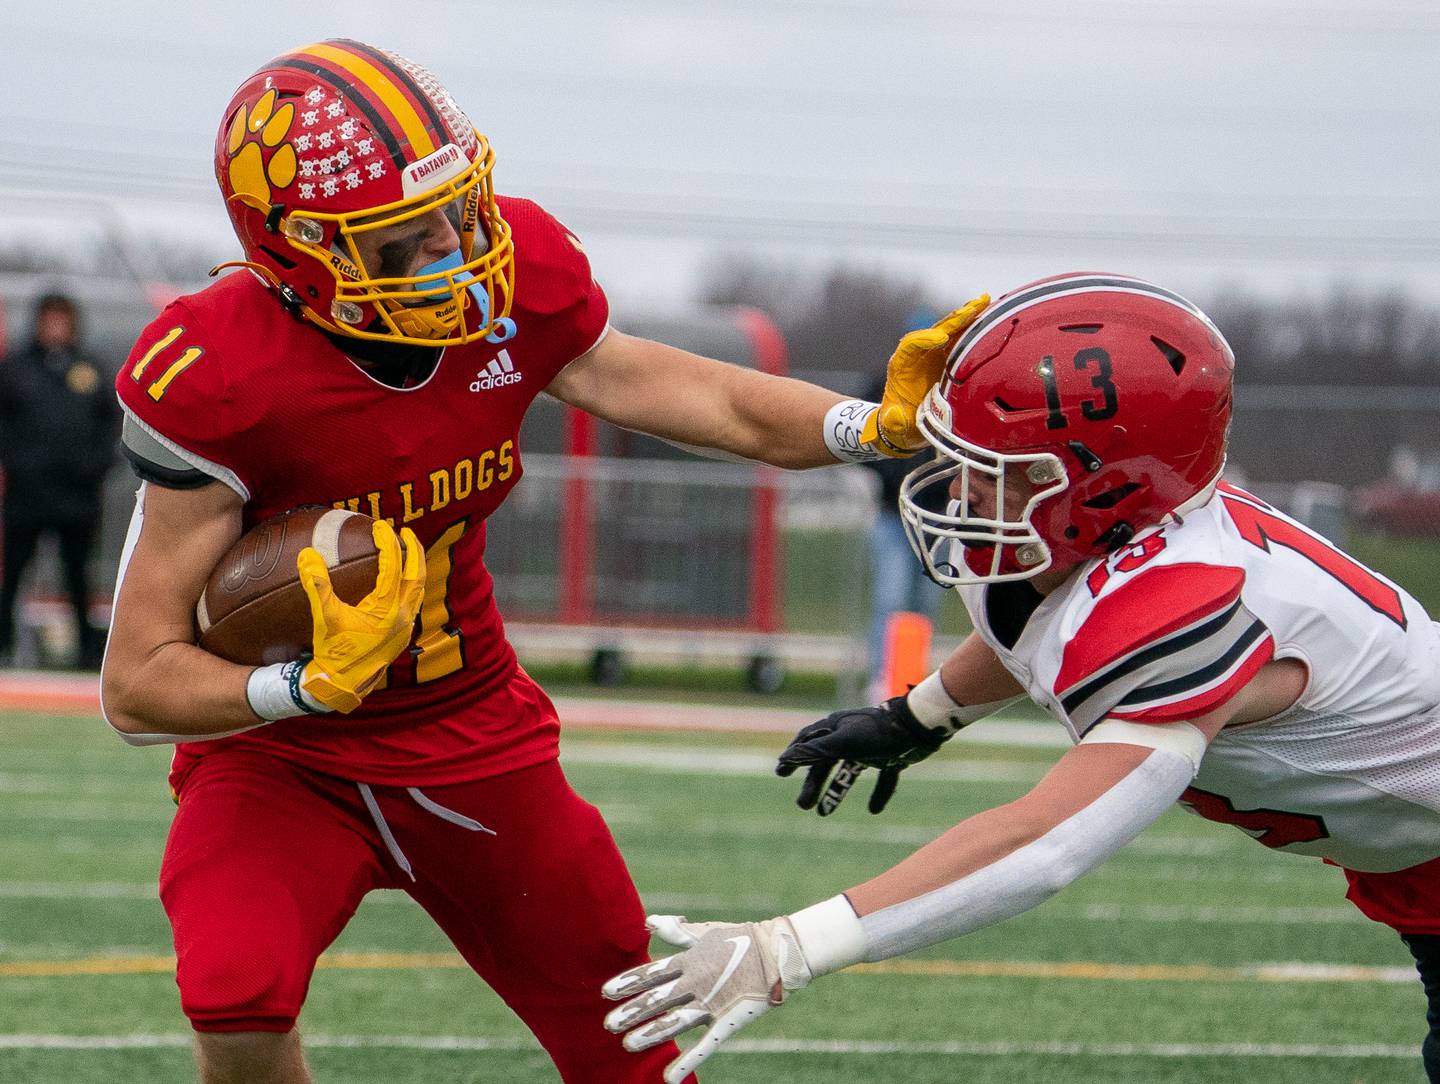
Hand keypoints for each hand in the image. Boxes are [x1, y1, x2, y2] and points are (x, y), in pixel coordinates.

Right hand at [297, 520, 424, 712]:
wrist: (342, 684)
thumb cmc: (333, 651)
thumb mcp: (324, 616)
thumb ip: (317, 585)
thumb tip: (306, 554)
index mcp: (386, 609)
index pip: (394, 566)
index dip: (388, 543)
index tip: (380, 526)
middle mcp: (403, 616)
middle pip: (418, 575)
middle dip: (414, 550)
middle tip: (405, 532)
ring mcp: (406, 627)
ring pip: (419, 590)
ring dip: (416, 568)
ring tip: (408, 551)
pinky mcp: (403, 634)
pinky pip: (414, 602)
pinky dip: (411, 586)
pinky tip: (401, 582)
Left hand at [603, 914, 811, 1083]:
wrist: (776, 953)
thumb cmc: (738, 938)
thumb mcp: (704, 931)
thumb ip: (675, 931)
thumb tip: (648, 922)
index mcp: (689, 960)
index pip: (651, 972)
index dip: (627, 982)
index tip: (604, 992)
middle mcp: (695, 983)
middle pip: (657, 1000)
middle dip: (631, 1013)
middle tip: (607, 1025)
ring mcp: (711, 1004)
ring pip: (674, 1023)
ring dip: (650, 1035)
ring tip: (628, 1045)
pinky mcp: (727, 1021)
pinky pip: (705, 1045)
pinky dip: (687, 1062)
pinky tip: (669, 1078)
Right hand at [776, 696, 951, 814]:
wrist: (918, 726)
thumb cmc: (878, 732)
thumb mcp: (844, 743)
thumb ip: (816, 751)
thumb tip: (787, 757)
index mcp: (836, 728)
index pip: (808, 742)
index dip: (794, 757)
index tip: (781, 773)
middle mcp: (851, 736)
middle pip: (826, 763)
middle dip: (813, 783)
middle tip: (803, 805)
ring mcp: (871, 747)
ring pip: (848, 773)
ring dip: (836, 792)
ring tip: (824, 814)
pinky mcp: (891, 757)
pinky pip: (882, 779)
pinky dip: (878, 793)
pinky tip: (874, 810)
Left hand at [861, 295, 989, 454]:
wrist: (908, 425)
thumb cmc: (900, 424)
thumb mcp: (894, 425)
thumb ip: (893, 421)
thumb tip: (894, 417)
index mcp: (902, 365)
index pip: (910, 345)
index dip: (924, 339)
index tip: (941, 338)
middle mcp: (919, 355)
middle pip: (935, 331)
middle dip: (953, 320)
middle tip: (972, 308)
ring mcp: (935, 354)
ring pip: (951, 330)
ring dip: (967, 316)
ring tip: (985, 301)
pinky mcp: (948, 358)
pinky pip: (962, 339)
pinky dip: (974, 327)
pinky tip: (990, 315)